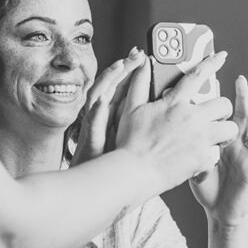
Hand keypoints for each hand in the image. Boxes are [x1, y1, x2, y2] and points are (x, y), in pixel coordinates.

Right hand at [71, 47, 145, 166]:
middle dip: (122, 69)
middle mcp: (101, 119)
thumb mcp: (123, 143)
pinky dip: (94, 114)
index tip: (140, 54)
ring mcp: (94, 129)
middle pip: (111, 88)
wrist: (90, 193)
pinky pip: (92, 126)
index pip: (121, 88)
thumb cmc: (108, 168)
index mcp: (111, 118)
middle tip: (134, 54)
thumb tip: (156, 109)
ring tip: (118, 67)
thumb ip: (136, 124)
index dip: (129, 69)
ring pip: (99, 99)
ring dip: (108, 82)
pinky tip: (100, 102)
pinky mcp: (90, 143)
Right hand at [116, 52, 238, 195]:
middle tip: (212, 115)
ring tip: (213, 135)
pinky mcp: (203, 158)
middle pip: (224, 104)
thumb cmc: (130, 142)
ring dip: (224, 131)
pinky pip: (217, 153)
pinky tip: (198, 157)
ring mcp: (200, 139)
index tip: (222, 56)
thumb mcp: (130, 108)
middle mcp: (192, 118)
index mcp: (175, 103)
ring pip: (230, 128)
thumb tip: (141, 62)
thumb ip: (138, 82)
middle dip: (221, 108)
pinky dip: (210, 155)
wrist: (134, 172)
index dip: (212, 62)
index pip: (198, 75)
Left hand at [189, 75, 247, 224]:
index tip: (219, 76)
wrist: (217, 210)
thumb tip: (169, 116)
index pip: (225, 111)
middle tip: (240, 80)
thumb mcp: (193, 158)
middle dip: (243, 97)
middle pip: (243, 115)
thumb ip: (187, 139)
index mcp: (223, 137)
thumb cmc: (206, 184)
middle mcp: (238, 143)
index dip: (224, 95)